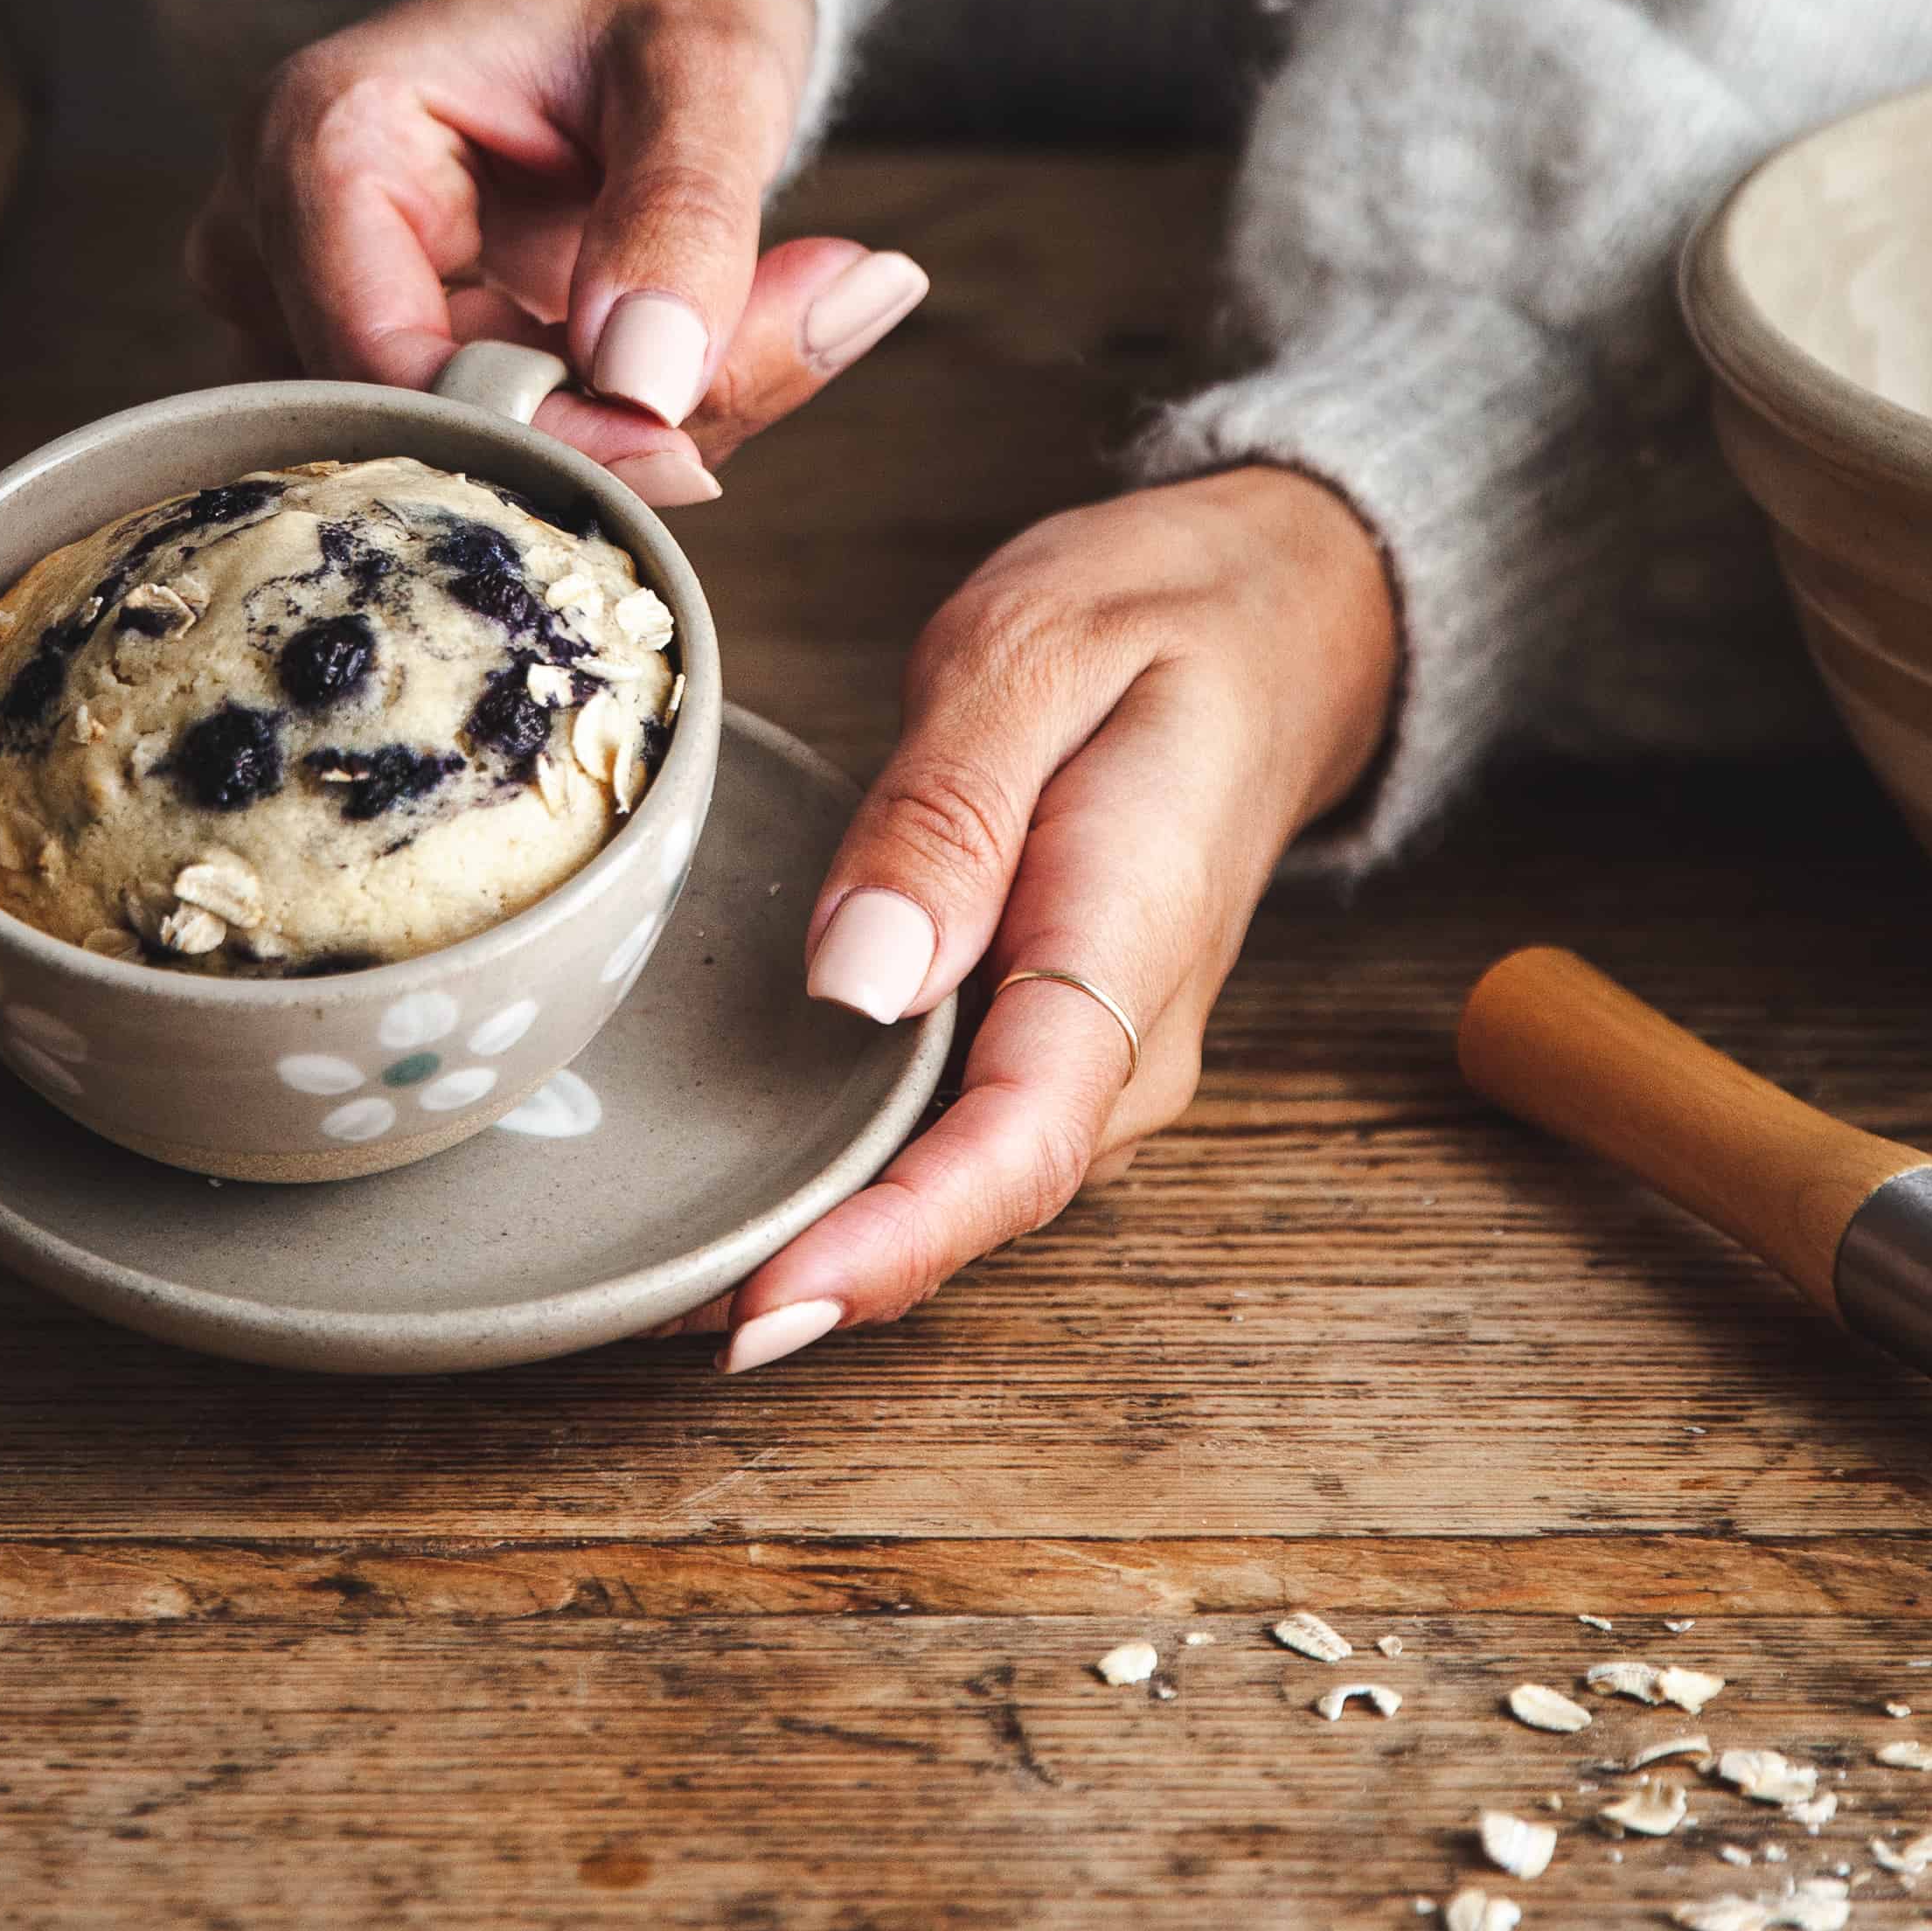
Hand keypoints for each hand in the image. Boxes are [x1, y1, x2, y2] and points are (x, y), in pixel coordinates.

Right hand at [187, 0, 929, 499]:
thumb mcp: (708, 65)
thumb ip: (683, 215)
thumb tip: (649, 390)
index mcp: (318, 138)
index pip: (390, 370)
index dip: (541, 439)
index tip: (693, 450)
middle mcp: (273, 233)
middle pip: (413, 428)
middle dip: (598, 435)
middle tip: (772, 347)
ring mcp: (305, 300)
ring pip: (454, 457)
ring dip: (613, 433)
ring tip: (747, 323)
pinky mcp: (368, 346)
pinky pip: (481, 443)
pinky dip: (606, 422)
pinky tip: (685, 344)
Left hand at [695, 465, 1398, 1367]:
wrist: (1281, 618)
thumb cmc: (1159, 618)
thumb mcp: (1040, 649)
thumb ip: (949, 811)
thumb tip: (855, 981)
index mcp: (1130, 938)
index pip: (1017, 1143)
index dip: (889, 1243)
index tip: (765, 1310)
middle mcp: (1128, 1038)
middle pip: (974, 1195)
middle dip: (824, 1271)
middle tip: (650, 1312)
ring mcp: (1098, 1050)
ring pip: (961, 1182)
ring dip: (831, 1236)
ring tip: (666, 1278)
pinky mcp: (1054, 1035)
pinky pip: (959, 1132)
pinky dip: (862, 1173)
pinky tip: (753, 1190)